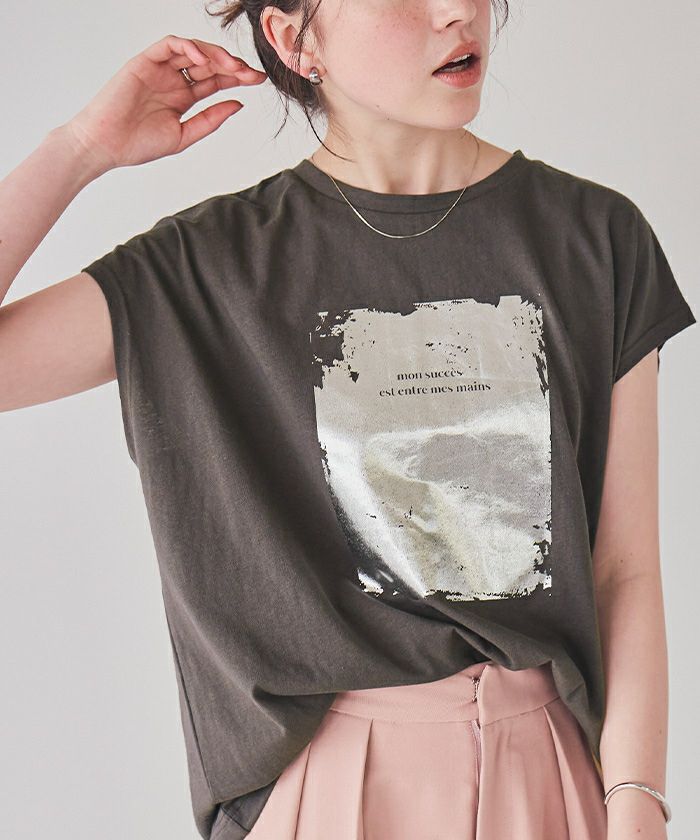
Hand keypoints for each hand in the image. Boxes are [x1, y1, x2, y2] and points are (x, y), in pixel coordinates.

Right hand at [61, 34, 266, 173]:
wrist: (106, 145)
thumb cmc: (138, 144)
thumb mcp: (184, 135)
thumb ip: (210, 119)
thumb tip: (238, 104)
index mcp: (183, 97)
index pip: (215, 81)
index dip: (238, 78)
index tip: (259, 81)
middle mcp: (173, 80)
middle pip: (209, 63)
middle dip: (232, 65)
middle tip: (251, 73)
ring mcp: (159, 69)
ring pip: (193, 50)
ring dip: (215, 54)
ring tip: (233, 66)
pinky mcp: (144, 61)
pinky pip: (169, 45)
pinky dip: (187, 46)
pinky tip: (203, 58)